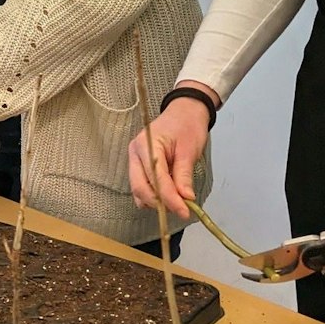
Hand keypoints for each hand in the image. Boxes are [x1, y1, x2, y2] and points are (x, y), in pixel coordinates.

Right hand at [127, 80, 214, 218]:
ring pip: (138, 190)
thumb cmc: (187, 125)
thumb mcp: (189, 150)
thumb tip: (185, 199)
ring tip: (177, 202)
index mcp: (147, 144)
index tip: (185, 211)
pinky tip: (169, 195)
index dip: (170, 198)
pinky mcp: (139, 165)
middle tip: (181, 210)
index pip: (156, 178)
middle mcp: (135, 153)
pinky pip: (141, 186)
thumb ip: (184, 176)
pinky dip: (153, 195)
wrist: (184, 111)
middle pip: (140, 187)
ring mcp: (135, 159)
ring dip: (155, 201)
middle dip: (159, 203)